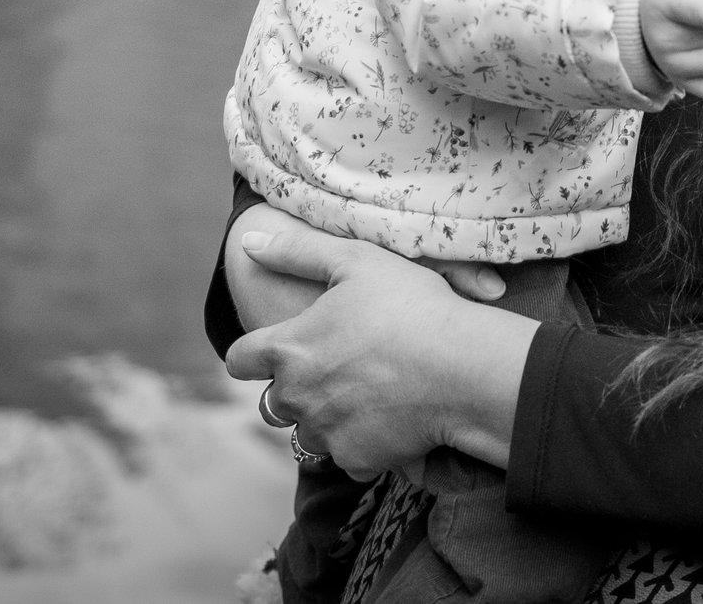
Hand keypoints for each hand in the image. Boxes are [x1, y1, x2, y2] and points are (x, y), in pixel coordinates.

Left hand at [225, 224, 537, 480]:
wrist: (463, 369)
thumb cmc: (411, 306)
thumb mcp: (356, 260)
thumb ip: (296, 251)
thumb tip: (250, 243)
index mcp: (290, 349)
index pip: (239, 360)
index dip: (252, 354)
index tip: (275, 349)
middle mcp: (297, 397)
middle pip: (274, 401)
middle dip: (298, 387)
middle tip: (344, 365)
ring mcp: (326, 432)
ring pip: (311, 430)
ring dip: (328, 416)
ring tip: (371, 391)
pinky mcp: (356, 459)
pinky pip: (348, 454)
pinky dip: (364, 440)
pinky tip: (393, 415)